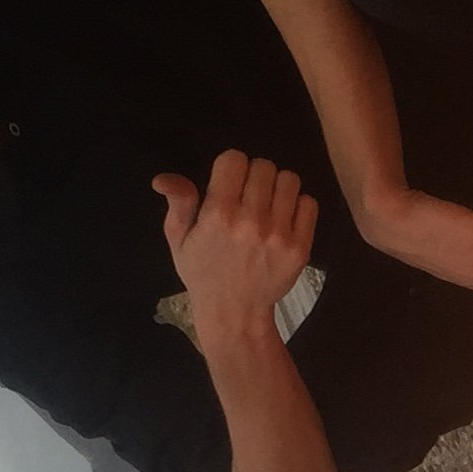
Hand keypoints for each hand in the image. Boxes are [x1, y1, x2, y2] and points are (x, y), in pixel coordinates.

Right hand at [154, 150, 317, 349]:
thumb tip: (163, 178)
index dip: (231, 167)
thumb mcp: (179, 240)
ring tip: (267, 205)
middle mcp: (250, 221)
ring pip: (289, 180)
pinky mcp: (300, 247)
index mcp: (217, 215)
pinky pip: (309, 204)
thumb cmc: (203, 272)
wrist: (234, 312)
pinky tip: (283, 219)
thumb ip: (178, 204)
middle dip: (254, 175)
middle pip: (264, 166)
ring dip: (278, 187)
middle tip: (248, 195)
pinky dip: (298, 206)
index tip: (229, 183)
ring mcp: (278, 234)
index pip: (234, 159)